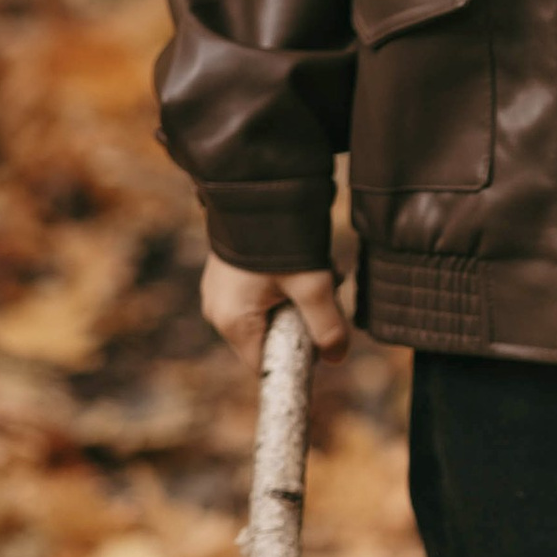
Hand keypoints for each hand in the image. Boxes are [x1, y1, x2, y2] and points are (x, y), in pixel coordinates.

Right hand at [200, 255, 350, 367]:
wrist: (254, 191)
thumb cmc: (280, 241)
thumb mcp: (312, 286)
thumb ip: (327, 326)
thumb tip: (338, 358)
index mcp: (233, 323)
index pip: (266, 365)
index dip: (297, 359)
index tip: (321, 336)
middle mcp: (217, 312)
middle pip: (268, 339)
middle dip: (301, 321)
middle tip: (324, 291)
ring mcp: (218, 293)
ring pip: (267, 314)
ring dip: (296, 300)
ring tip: (316, 270)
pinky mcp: (225, 276)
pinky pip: (256, 295)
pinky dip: (282, 286)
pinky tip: (298, 264)